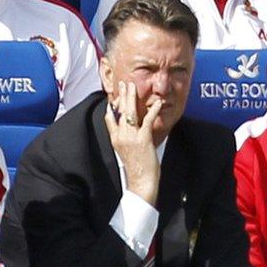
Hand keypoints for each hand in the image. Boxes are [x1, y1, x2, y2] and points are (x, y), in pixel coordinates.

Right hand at [105, 81, 162, 205]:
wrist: (140, 183)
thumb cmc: (136, 170)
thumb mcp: (126, 153)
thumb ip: (126, 140)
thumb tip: (129, 132)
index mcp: (115, 140)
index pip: (109, 118)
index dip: (113, 105)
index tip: (116, 96)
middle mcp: (121, 136)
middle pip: (119, 111)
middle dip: (122, 96)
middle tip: (124, 84)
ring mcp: (131, 137)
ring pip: (130, 112)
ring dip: (132, 98)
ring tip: (134, 86)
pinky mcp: (143, 139)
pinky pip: (147, 120)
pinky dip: (153, 110)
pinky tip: (157, 102)